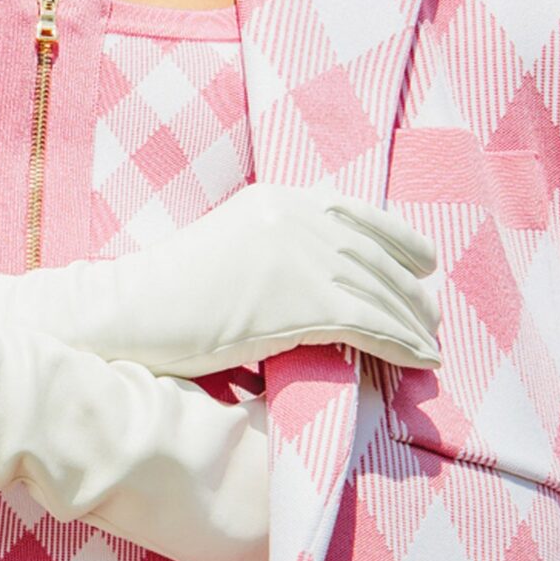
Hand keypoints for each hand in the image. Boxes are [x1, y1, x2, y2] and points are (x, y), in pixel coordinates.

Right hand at [0, 179, 441, 376]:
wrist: (126, 318)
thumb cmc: (161, 303)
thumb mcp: (226, 258)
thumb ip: (273, 260)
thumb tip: (315, 292)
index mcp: (275, 200)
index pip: (355, 213)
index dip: (396, 241)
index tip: (421, 263)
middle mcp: (295, 216)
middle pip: (374, 254)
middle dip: (409, 290)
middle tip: (432, 318)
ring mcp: (301, 255)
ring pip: (381, 290)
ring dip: (413, 322)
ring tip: (431, 348)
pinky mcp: (304, 299)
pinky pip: (372, 322)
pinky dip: (402, 343)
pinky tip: (419, 361)